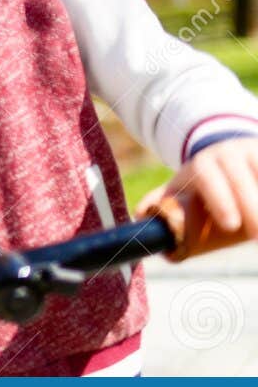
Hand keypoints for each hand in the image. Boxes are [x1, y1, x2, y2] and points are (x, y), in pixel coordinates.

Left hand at [135, 137, 257, 241]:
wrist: (229, 150)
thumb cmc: (203, 181)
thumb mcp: (181, 187)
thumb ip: (161, 203)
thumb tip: (140, 220)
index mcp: (203, 163)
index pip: (210, 178)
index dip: (221, 200)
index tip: (232, 225)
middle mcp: (230, 153)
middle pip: (243, 180)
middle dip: (254, 209)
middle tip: (257, 237)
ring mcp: (255, 150)